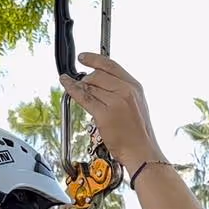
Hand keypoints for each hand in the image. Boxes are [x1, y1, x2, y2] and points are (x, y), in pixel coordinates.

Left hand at [58, 52, 162, 169]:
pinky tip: (66, 84)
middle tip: (80, 83)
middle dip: (85, 78)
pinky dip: (72, 89)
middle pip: (97, 75)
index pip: (111, 66)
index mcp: (134, 86)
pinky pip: (84, 98)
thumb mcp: (135, 104)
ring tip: (74, 87)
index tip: (83, 57)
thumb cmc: (138, 133)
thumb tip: (100, 83)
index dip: (94, 59)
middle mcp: (126, 91)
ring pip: (90, 86)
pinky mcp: (105, 114)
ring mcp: (115, 102)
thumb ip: (121, 91)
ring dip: (79, 86)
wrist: (142, 151)